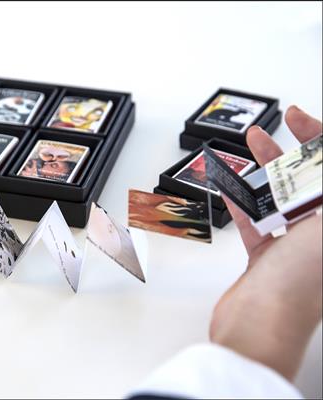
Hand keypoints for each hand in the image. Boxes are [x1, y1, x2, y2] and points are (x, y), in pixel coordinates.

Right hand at [210, 106, 321, 380]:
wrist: (257, 327)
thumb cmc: (298, 287)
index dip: (318, 137)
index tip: (297, 117)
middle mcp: (322, 238)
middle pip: (308, 182)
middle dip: (287, 151)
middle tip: (265, 132)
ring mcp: (296, 248)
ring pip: (280, 200)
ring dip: (260, 174)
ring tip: (245, 151)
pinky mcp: (268, 260)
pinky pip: (256, 223)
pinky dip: (242, 203)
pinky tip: (231, 188)